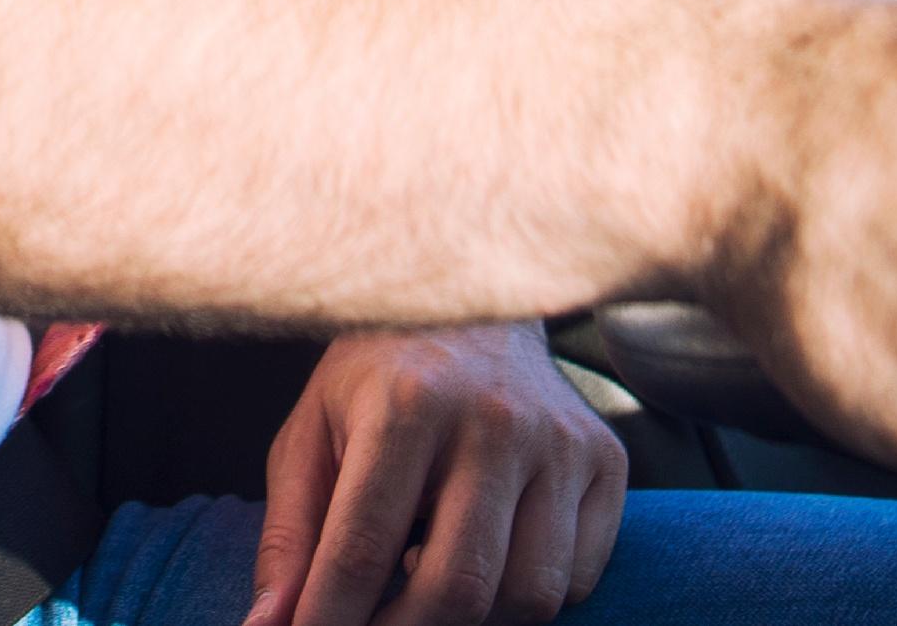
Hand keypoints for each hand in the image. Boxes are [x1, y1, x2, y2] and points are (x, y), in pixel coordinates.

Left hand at [245, 324, 630, 625]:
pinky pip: (577, 579)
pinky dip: (527, 594)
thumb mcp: (312, 435)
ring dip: (472, 620)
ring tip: (429, 583)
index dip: (328, 622)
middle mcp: (495, 419)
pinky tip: (489, 556)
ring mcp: (561, 440)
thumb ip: (289, 537)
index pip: (361, 549)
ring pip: (528, 595)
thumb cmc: (379, 380)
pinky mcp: (606, 460)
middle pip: (456, 588)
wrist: (476, 302)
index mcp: (408, 402)